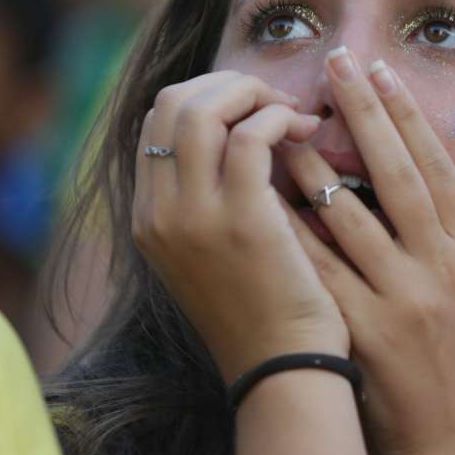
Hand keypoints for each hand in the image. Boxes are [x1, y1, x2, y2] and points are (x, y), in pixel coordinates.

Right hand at [131, 71, 347, 381]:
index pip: (156, 121)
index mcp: (148, 218)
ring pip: (202, 109)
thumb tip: (240, 132)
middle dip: (228, 85)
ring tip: (292, 112)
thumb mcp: (214, 251)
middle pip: (171, 103)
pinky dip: (278, 118)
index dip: (206, 95)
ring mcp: (193, 217)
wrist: (284, 368)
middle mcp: (157, 214)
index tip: (252, 105)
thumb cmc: (264, 309)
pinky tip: (306, 131)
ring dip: (253, 93)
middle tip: (275, 100)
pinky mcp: (241, 222)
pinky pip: (251, 136)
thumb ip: (210, 196)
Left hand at [278, 50, 454, 454]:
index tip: (381, 72)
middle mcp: (438, 266)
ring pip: (349, 217)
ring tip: (282, 121)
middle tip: (335, 62)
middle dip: (362, 113)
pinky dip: (291, 232)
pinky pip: (319, 269)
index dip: (407, 116)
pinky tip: (262, 197)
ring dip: (314, 165)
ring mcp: (399, 298)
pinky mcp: (362, 330)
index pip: (437, 167)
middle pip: (395, 174)